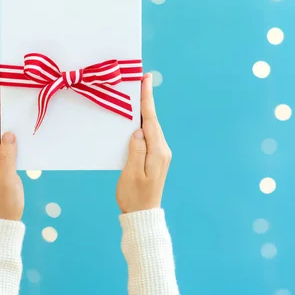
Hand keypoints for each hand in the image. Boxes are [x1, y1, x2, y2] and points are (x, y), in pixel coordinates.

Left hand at [0, 78, 23, 220]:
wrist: (2, 221)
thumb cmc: (5, 202)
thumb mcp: (8, 179)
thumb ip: (8, 155)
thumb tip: (9, 133)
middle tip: (3, 84)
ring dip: (2, 114)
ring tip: (10, 98)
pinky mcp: (0, 163)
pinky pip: (3, 140)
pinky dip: (8, 127)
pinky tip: (16, 123)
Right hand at [116, 73, 171, 213]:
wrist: (142, 214)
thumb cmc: (134, 196)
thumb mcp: (131, 173)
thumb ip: (135, 150)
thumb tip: (137, 131)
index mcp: (157, 151)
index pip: (151, 120)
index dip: (147, 99)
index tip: (146, 80)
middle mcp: (162, 150)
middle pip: (152, 120)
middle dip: (146, 100)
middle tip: (141, 80)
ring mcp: (160, 154)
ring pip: (151, 127)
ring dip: (144, 111)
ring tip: (136, 94)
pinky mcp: (156, 158)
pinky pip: (149, 135)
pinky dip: (143, 124)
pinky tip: (135, 120)